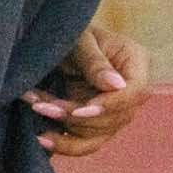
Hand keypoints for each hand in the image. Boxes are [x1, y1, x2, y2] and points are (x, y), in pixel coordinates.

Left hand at [24, 21, 151, 157]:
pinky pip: (85, 141)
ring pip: (99, 135)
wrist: (55, 35)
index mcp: (136, 62)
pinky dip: (63, 142)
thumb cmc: (70, 29)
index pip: (135, 92)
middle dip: (77, 117)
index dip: (110, 105)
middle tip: (42, 106)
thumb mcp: (80, 38)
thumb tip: (117, 86)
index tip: (81, 110)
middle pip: (116, 119)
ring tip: (36, 112)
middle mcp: (131, 90)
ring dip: (66, 131)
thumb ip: (95, 62)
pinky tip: (41, 139)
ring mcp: (115, 109)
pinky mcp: (96, 121)